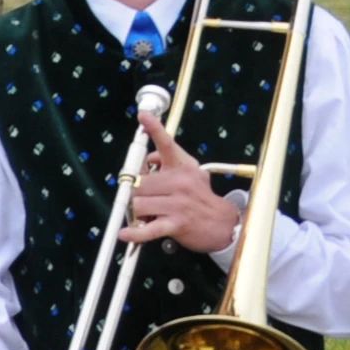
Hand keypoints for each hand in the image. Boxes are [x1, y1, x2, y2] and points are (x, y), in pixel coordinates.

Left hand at [118, 109, 242, 253]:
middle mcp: (180, 182)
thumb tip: (148, 159)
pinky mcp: (176, 224)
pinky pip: (148, 228)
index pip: (167, 144)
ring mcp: (177, 203)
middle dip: (134, 192)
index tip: (143, 116)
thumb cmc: (201, 198)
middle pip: (139, 182)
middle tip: (141, 198)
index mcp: (183, 167)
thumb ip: (169, 163)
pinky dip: (135, 232)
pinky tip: (126, 233)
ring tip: (147, 214)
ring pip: (138, 203)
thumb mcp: (192, 173)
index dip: (154, 129)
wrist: (224, 224)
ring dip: (137, 211)